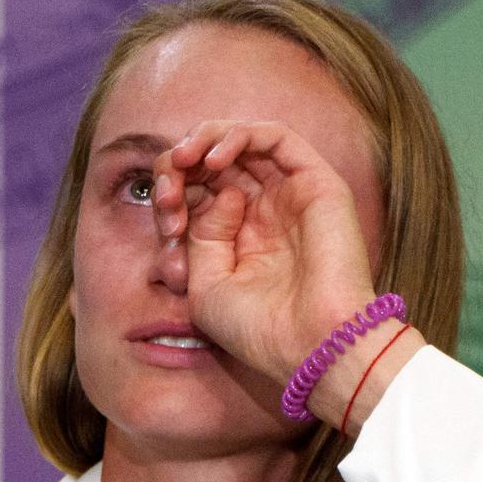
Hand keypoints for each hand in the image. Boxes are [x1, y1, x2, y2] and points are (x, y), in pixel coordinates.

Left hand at [151, 120, 378, 383]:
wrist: (311, 346)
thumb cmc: (260, 329)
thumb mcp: (205, 286)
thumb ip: (200, 235)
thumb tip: (217, 193)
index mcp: (240, 237)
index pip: (198, 192)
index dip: (172, 193)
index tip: (166, 223)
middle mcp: (266, 211)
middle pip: (214, 162)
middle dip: (180, 166)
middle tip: (168, 188)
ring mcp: (291, 195)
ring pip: (244, 140)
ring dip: (205, 140)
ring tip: (184, 160)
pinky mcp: (317, 182)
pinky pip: (276, 136)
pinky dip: (239, 136)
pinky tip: (214, 159)